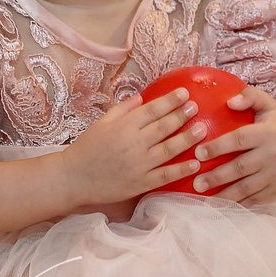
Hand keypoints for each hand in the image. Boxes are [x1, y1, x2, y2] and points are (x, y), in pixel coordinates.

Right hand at [61, 88, 208, 205]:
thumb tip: (142, 98)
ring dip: (187, 138)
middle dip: (182, 115)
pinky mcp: (140, 183)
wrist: (73, 178)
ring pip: (169, 149)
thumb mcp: (101, 123)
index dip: (170, 100)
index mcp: (124, 126)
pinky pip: (165, 176)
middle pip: (163, 127)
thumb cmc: (86, 148)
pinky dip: (181, 170)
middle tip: (196, 107)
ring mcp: (138, 164)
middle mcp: (133, 143)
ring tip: (202, 129)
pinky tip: (194, 163)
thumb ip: (122, 109)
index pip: (152, 110)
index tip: (184, 93)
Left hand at [189, 86, 275, 203]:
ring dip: (224, 193)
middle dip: (217, 176)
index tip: (198, 152)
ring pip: (247, 187)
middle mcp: (274, 155)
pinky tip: (220, 204)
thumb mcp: (268, 104)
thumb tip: (229, 101)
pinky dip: (237, 203)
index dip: (219, 147)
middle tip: (196, 181)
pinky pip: (255, 199)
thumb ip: (249, 97)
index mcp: (270, 132)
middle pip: (241, 167)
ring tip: (202, 195)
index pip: (240, 139)